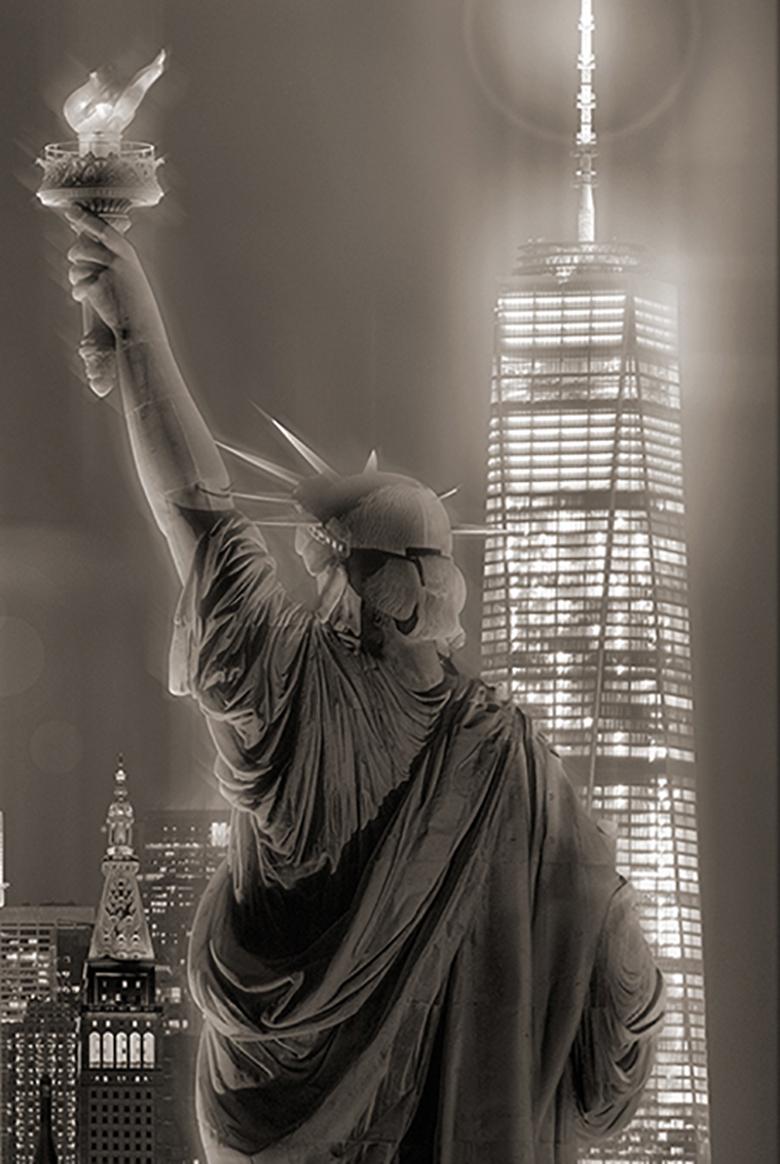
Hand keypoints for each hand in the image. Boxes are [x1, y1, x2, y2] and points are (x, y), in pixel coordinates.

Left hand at [65, 207, 163, 342]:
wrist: (140, 329)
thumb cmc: (137, 307)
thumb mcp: (132, 278)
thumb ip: (115, 262)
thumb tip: (91, 252)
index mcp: (127, 254)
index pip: (102, 229)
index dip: (85, 218)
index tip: (71, 210)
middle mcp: (116, 259)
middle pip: (82, 247)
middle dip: (76, 257)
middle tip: (80, 268)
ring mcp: (105, 272)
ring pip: (76, 266)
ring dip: (76, 277)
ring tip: (86, 289)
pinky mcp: (95, 286)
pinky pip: (77, 284)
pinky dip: (79, 292)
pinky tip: (84, 298)